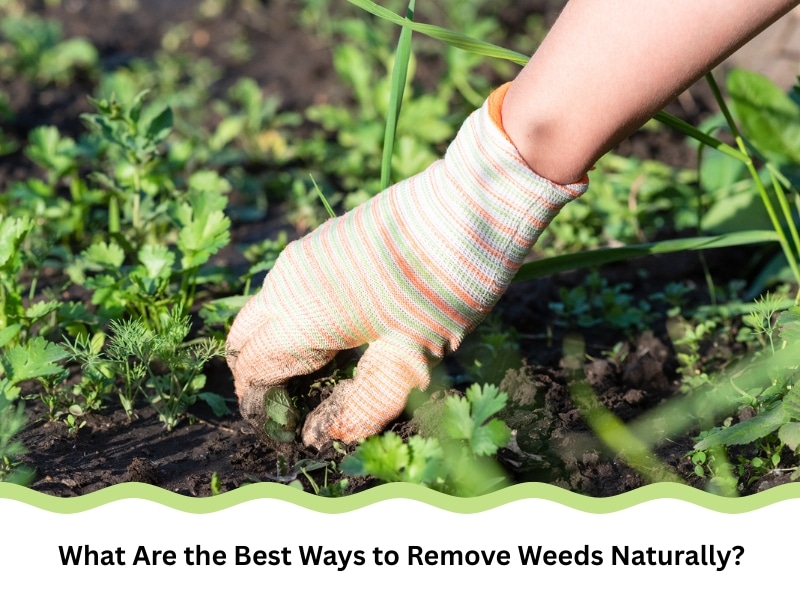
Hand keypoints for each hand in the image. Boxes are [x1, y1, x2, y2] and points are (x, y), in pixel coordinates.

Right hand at [226, 84, 586, 447]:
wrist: (471, 203)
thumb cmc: (444, 286)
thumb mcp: (411, 358)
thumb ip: (364, 403)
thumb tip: (323, 438)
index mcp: (300, 314)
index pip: (252, 370)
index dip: (262, 408)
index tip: (287, 432)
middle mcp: (288, 281)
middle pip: (243, 339)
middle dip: (258, 378)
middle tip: (297, 405)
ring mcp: (303, 255)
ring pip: (264, 311)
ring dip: (276, 346)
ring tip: (321, 374)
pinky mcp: (322, 240)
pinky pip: (286, 288)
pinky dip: (292, 318)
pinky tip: (335, 334)